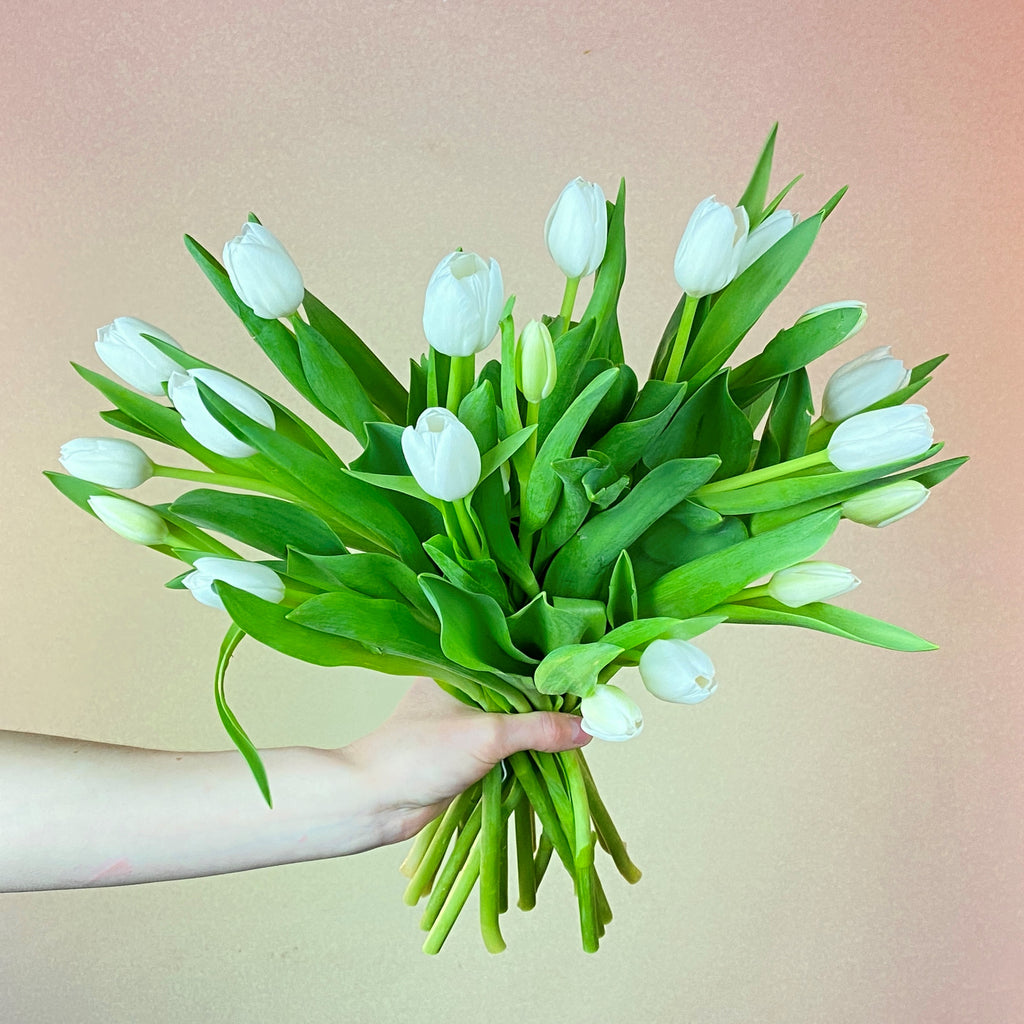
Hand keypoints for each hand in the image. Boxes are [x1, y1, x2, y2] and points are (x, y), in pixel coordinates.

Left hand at [345, 677, 590, 841]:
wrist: (373, 803)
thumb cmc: (419, 755)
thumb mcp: (487, 735)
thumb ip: (538, 729)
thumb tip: (587, 728)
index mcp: (459, 665)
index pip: (517, 657)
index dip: (551, 668)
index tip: (587, 678)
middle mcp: (462, 687)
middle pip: (520, 690)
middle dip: (551, 702)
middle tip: (592, 708)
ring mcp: (462, 720)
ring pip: (514, 719)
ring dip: (540, 730)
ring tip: (580, 731)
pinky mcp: (463, 751)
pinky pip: (506, 745)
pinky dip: (527, 751)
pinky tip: (553, 754)